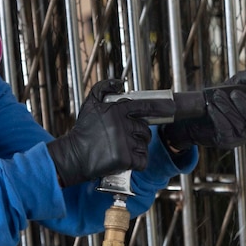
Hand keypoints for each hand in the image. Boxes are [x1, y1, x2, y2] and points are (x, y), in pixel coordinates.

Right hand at [47, 79, 175, 185]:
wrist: (73, 156)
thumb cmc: (83, 131)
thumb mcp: (90, 104)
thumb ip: (103, 88)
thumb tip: (120, 82)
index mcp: (117, 110)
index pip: (144, 106)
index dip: (161, 107)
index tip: (172, 108)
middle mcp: (122, 124)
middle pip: (145, 130)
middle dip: (139, 135)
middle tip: (123, 140)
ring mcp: (124, 142)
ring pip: (144, 146)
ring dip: (136, 149)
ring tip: (120, 150)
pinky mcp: (125, 159)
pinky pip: (142, 161)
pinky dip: (138, 163)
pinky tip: (126, 161)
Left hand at [160, 69, 245, 151]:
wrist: (197, 115)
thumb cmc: (221, 98)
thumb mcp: (233, 85)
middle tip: (233, 93)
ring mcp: (241, 136)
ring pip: (240, 124)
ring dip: (228, 107)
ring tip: (217, 96)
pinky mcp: (226, 141)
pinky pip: (225, 129)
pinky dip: (218, 116)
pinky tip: (211, 107)